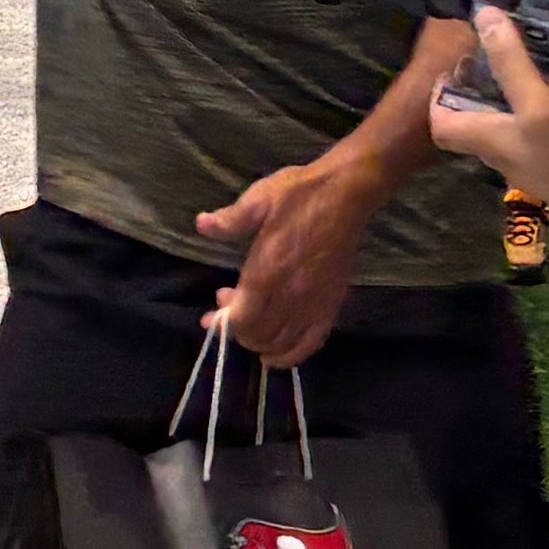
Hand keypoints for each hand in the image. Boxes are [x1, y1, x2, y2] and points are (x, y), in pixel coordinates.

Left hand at [192, 141, 386, 365]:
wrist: (346, 193)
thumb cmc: (299, 194)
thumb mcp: (258, 200)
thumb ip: (230, 220)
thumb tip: (202, 225)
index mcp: (267, 271)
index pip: (241, 319)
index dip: (224, 321)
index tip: (216, 305)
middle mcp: (290, 295)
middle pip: (257, 336)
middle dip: (238, 329)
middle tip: (230, 305)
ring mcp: (313, 303)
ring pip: (281, 344)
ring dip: (260, 342)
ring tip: (251, 325)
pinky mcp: (332, 304)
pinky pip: (312, 342)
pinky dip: (292, 354)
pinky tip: (277, 354)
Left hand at [425, 7, 548, 234]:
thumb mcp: (542, 105)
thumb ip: (512, 65)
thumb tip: (484, 18)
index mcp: (492, 143)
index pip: (442, 124)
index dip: (439, 94)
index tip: (457, 64)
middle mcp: (507, 156)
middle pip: (475, 122)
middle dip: (478, 88)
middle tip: (496, 54)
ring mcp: (536, 162)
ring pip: (508, 126)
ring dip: (511, 96)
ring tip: (530, 62)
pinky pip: (540, 130)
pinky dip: (541, 107)